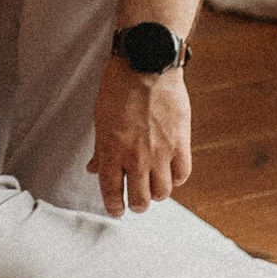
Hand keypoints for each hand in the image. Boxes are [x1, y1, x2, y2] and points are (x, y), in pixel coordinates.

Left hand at [93, 56, 193, 214]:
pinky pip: (182, 174)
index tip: (116, 211)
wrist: (146, 66)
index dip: (114, 206)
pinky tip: (171, 175)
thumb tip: (94, 169)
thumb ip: (100, 149)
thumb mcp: (100, 120)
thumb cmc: (117, 89)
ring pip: (163, 192)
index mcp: (111, 151)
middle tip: (137, 203)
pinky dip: (176, 179)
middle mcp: (136, 157)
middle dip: (137, 205)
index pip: (112, 191)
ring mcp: (160, 152)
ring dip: (157, 195)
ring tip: (154, 190)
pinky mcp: (180, 143)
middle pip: (140, 198)